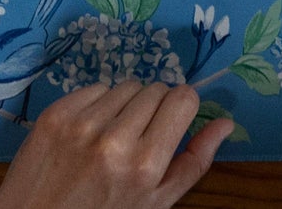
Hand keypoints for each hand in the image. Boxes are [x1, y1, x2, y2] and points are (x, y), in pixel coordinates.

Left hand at [0, 80, 231, 208]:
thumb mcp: (155, 204)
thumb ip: (193, 163)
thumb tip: (226, 123)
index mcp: (146, 164)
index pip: (183, 98)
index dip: (180, 108)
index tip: (170, 123)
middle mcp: (115, 139)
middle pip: (155, 89)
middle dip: (153, 107)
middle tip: (139, 136)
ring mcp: (82, 124)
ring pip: (125, 86)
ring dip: (125, 104)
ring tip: (111, 135)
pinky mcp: (55, 113)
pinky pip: (94, 87)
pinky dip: (97, 104)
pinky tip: (89, 132)